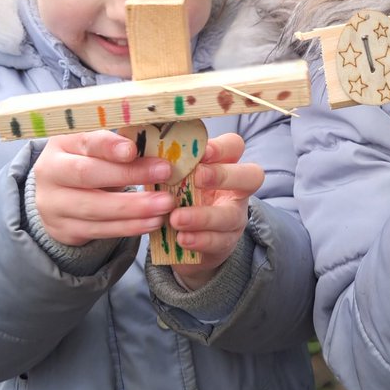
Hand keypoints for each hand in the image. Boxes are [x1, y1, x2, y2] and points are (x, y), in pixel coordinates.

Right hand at [33, 131, 173, 247]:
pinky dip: (128, 227)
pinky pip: (99, 230)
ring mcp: (53, 205)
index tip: (133, 150)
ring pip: (94, 208)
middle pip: (87, 175)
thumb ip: (120, 148)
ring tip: (164, 205)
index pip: (85, 142)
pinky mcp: (64, 230)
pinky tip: (152, 222)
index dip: (109, 146)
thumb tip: (158, 147)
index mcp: (61, 144)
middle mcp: (50, 173)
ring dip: (134, 208)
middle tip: (164, 173)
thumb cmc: (87, 164)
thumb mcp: (96, 150)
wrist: (56, 198)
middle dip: (129, 175)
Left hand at [169, 132, 264, 289]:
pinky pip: (218, 242)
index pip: (234, 146)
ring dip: (203, 216)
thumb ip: (164, 166)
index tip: (201, 152)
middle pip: (251, 176)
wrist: (182, 240)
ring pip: (230, 215)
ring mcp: (234, 217)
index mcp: (223, 165)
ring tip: (177, 218)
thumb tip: (139, 149)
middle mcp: (236, 189)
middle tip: (197, 177)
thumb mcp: (173, 179)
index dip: (221, 147)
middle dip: (223, 175)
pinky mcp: (226, 243)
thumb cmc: (178, 198)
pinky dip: (198, 240)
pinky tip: (181, 238)